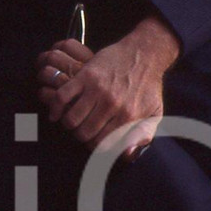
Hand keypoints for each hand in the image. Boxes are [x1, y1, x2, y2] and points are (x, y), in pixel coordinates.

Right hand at [36, 15, 178, 158]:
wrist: (143, 55)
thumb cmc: (149, 87)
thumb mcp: (155, 113)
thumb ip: (144, 136)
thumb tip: (128, 154)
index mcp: (129, 117)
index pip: (104, 145)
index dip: (96, 147)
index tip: (93, 143)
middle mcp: (113, 105)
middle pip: (85, 134)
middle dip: (81, 137)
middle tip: (82, 131)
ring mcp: (98, 90)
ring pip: (72, 120)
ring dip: (69, 125)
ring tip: (73, 122)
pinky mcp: (85, 76)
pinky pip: (62, 97)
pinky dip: (55, 109)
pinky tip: (56, 114)